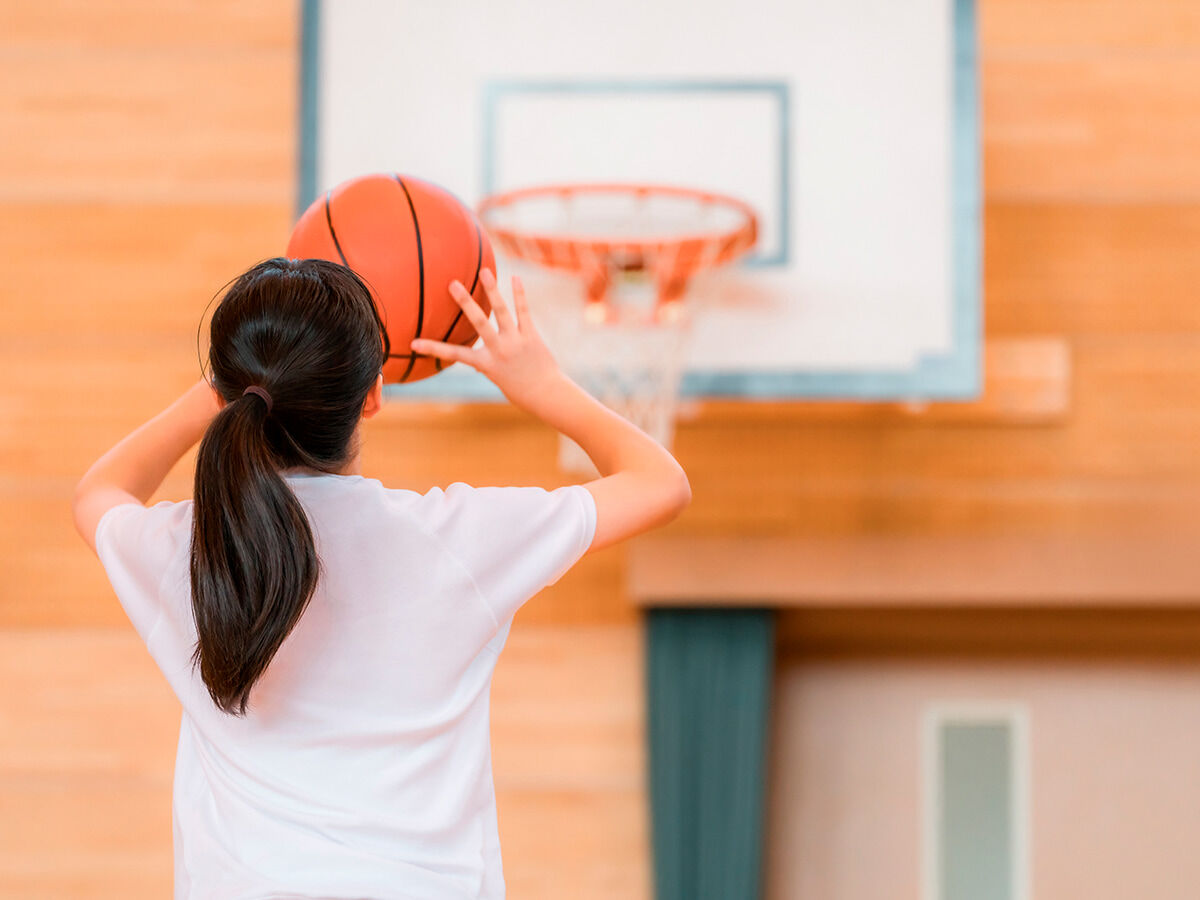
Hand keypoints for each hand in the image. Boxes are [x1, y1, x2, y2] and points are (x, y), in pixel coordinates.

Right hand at [411, 269, 564, 413]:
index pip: (454, 355)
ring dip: (492, 290)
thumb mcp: (497, 379)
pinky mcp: (531, 335)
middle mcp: (499, 350)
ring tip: (484, 271)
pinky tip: (516, 277)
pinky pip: (524, 311)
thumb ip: (486, 365)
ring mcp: (515, 341)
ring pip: (501, 312)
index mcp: (485, 364)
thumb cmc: (520, 390)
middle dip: (465, 303)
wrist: (546, 394)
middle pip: (479, 323)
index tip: (414, 343)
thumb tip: (475, 362)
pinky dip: (519, 294)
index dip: (433, 349)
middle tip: (453, 284)